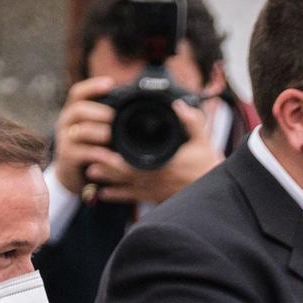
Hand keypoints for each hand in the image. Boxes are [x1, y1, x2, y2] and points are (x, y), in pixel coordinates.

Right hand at [52, 76, 119, 196]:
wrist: (77, 175)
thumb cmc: (94, 148)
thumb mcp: (103, 130)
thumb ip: (113, 119)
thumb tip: (142, 103)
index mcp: (77, 112)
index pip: (79, 93)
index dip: (93, 86)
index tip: (110, 83)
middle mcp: (68, 122)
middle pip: (78, 109)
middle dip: (96, 111)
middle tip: (111, 116)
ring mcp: (66, 140)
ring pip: (79, 131)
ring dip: (96, 132)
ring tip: (109, 135)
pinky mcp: (69, 158)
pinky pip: (83, 153)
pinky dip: (100, 155)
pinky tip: (113, 158)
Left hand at [88, 98, 223, 205]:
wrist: (213, 191)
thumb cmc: (207, 165)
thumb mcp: (203, 141)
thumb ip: (192, 121)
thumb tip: (179, 104)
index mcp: (165, 164)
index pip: (136, 162)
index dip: (117, 157)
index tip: (102, 149)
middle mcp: (156, 179)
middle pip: (125, 174)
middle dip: (106, 167)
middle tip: (89, 158)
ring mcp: (154, 190)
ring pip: (125, 186)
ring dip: (107, 180)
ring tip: (90, 172)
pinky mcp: (155, 198)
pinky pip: (132, 198)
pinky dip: (116, 196)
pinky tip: (102, 193)